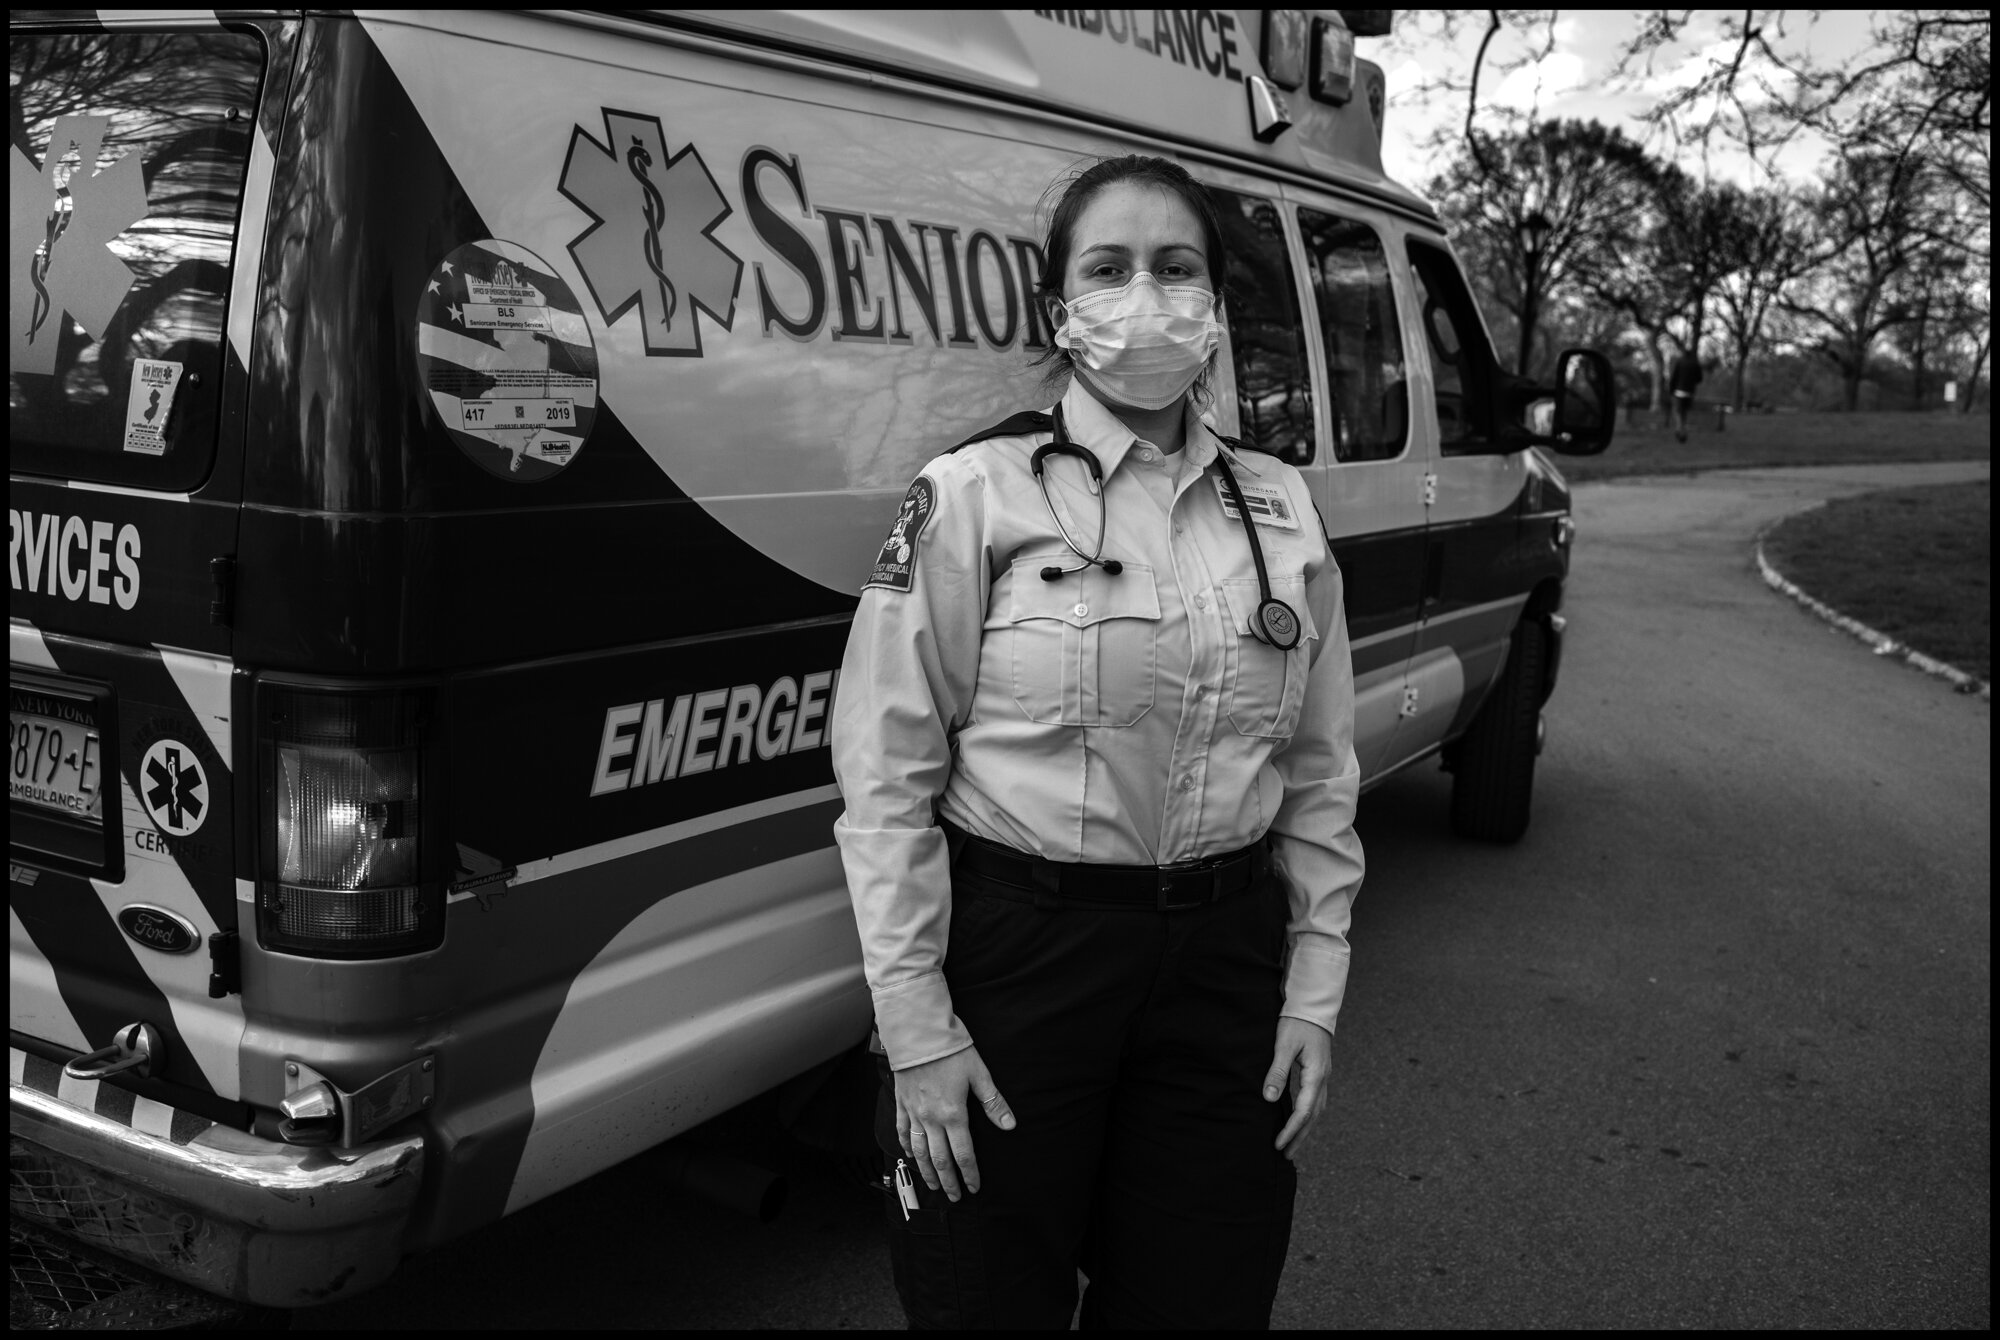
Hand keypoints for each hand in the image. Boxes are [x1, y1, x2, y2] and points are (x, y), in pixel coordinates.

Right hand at [893, 1045, 1015, 1201]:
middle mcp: (931, 1119)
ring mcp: (914, 1113)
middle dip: (948, 1181)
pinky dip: (907, 1147)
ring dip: (927, 1171)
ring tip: (933, 1185)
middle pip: (940, 1159)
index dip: (970, 1174)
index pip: (964, 1154)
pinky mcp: (902, 1103)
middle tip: (955, 1197)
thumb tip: (1009, 1125)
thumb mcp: (979, 1074)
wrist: (917, 1032)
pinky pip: (903, 1131)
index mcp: (953, 1114)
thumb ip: (993, 1103)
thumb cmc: (950, 1050)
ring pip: (919, 1151)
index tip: (974, 1188)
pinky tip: (910, 1156)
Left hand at [1263, 1016, 1331, 1160]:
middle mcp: (1323, 1080)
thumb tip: (1270, 1099)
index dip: (1290, 1130)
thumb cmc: (1296, 1024)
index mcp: (1316, 1076)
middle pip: (1313, 1117)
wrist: (1312, 1008)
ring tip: (1292, 1144)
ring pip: (1316, 1110)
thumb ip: (1277, 1073)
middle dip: (1299, 1137)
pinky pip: (1315, 1101)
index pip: (1303, 1112)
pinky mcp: (1319, 1073)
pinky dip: (1307, 1115)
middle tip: (1286, 1155)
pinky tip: (1298, 1120)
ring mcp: (1323, 1077)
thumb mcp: (1284, 1046)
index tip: (1277, 1145)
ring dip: (1304, 1129)